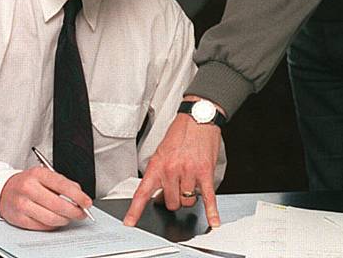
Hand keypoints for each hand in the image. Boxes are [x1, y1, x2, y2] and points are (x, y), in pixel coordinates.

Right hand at [0, 166, 92, 229]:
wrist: (3, 190)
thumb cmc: (28, 182)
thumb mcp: (44, 175)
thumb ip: (63, 183)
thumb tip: (79, 195)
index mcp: (38, 174)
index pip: (62, 185)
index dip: (77, 196)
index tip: (87, 202)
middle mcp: (29, 188)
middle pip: (57, 204)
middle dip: (74, 211)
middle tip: (81, 213)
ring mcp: (23, 204)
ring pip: (50, 218)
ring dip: (65, 220)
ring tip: (69, 217)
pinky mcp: (19, 219)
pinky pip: (42, 226)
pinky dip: (53, 225)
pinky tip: (56, 220)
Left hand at [123, 112, 221, 227]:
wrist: (198, 118)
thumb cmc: (180, 133)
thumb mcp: (162, 151)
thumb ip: (159, 172)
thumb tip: (158, 194)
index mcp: (157, 164)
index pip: (143, 192)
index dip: (135, 210)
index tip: (129, 223)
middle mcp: (172, 170)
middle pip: (171, 202)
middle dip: (174, 197)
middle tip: (177, 185)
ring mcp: (189, 172)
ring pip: (187, 202)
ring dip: (189, 196)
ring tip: (190, 180)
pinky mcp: (205, 172)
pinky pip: (208, 197)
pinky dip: (211, 211)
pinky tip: (213, 221)